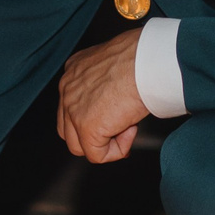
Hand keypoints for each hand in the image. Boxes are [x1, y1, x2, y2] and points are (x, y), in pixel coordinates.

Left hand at [56, 27, 147, 163]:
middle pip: (68, 128)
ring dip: (104, 144)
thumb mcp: (116, 66)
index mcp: (74, 70)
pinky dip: (117, 151)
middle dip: (94, 134)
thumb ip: (107, 84)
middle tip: (121, 130)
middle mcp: (67, 88)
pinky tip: (131, 130)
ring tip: (128, 128)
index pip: (72, 105)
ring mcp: (73, 109)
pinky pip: (97, 155)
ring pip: (78, 145)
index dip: (95, 117)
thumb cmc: (143, 58)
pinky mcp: (86, 128)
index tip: (116, 117)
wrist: (148, 62)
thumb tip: (117, 102)